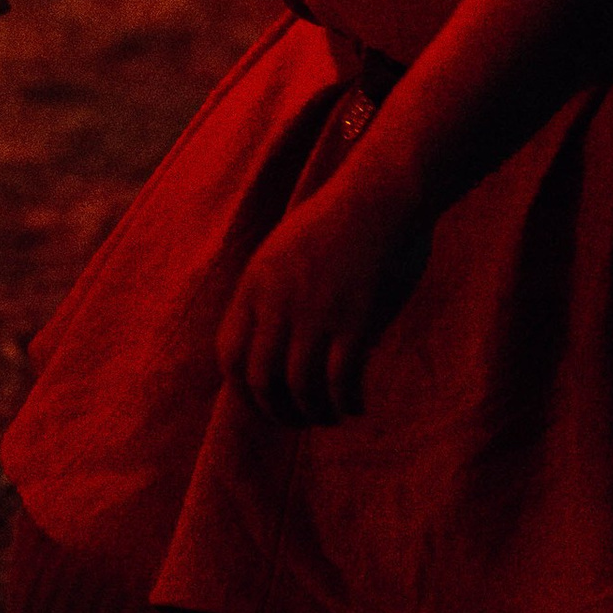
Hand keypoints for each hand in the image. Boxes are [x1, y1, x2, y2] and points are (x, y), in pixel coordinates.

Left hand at [215, 162, 430, 426]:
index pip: (229, 355)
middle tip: (300, 420)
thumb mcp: (286, 252)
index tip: (267, 403)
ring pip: (300, 387)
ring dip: (314, 412)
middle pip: (260, 380)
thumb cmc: (341, 221)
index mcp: (256, 284)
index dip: (244, 391)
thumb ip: (276, 295)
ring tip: (332, 415)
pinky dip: (346, 403)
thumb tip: (280, 345)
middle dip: (277, 412)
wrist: (383, 192)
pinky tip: (357, 406)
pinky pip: (341, 380)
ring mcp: (315, 310)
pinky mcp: (355, 317)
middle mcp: (278, 301)